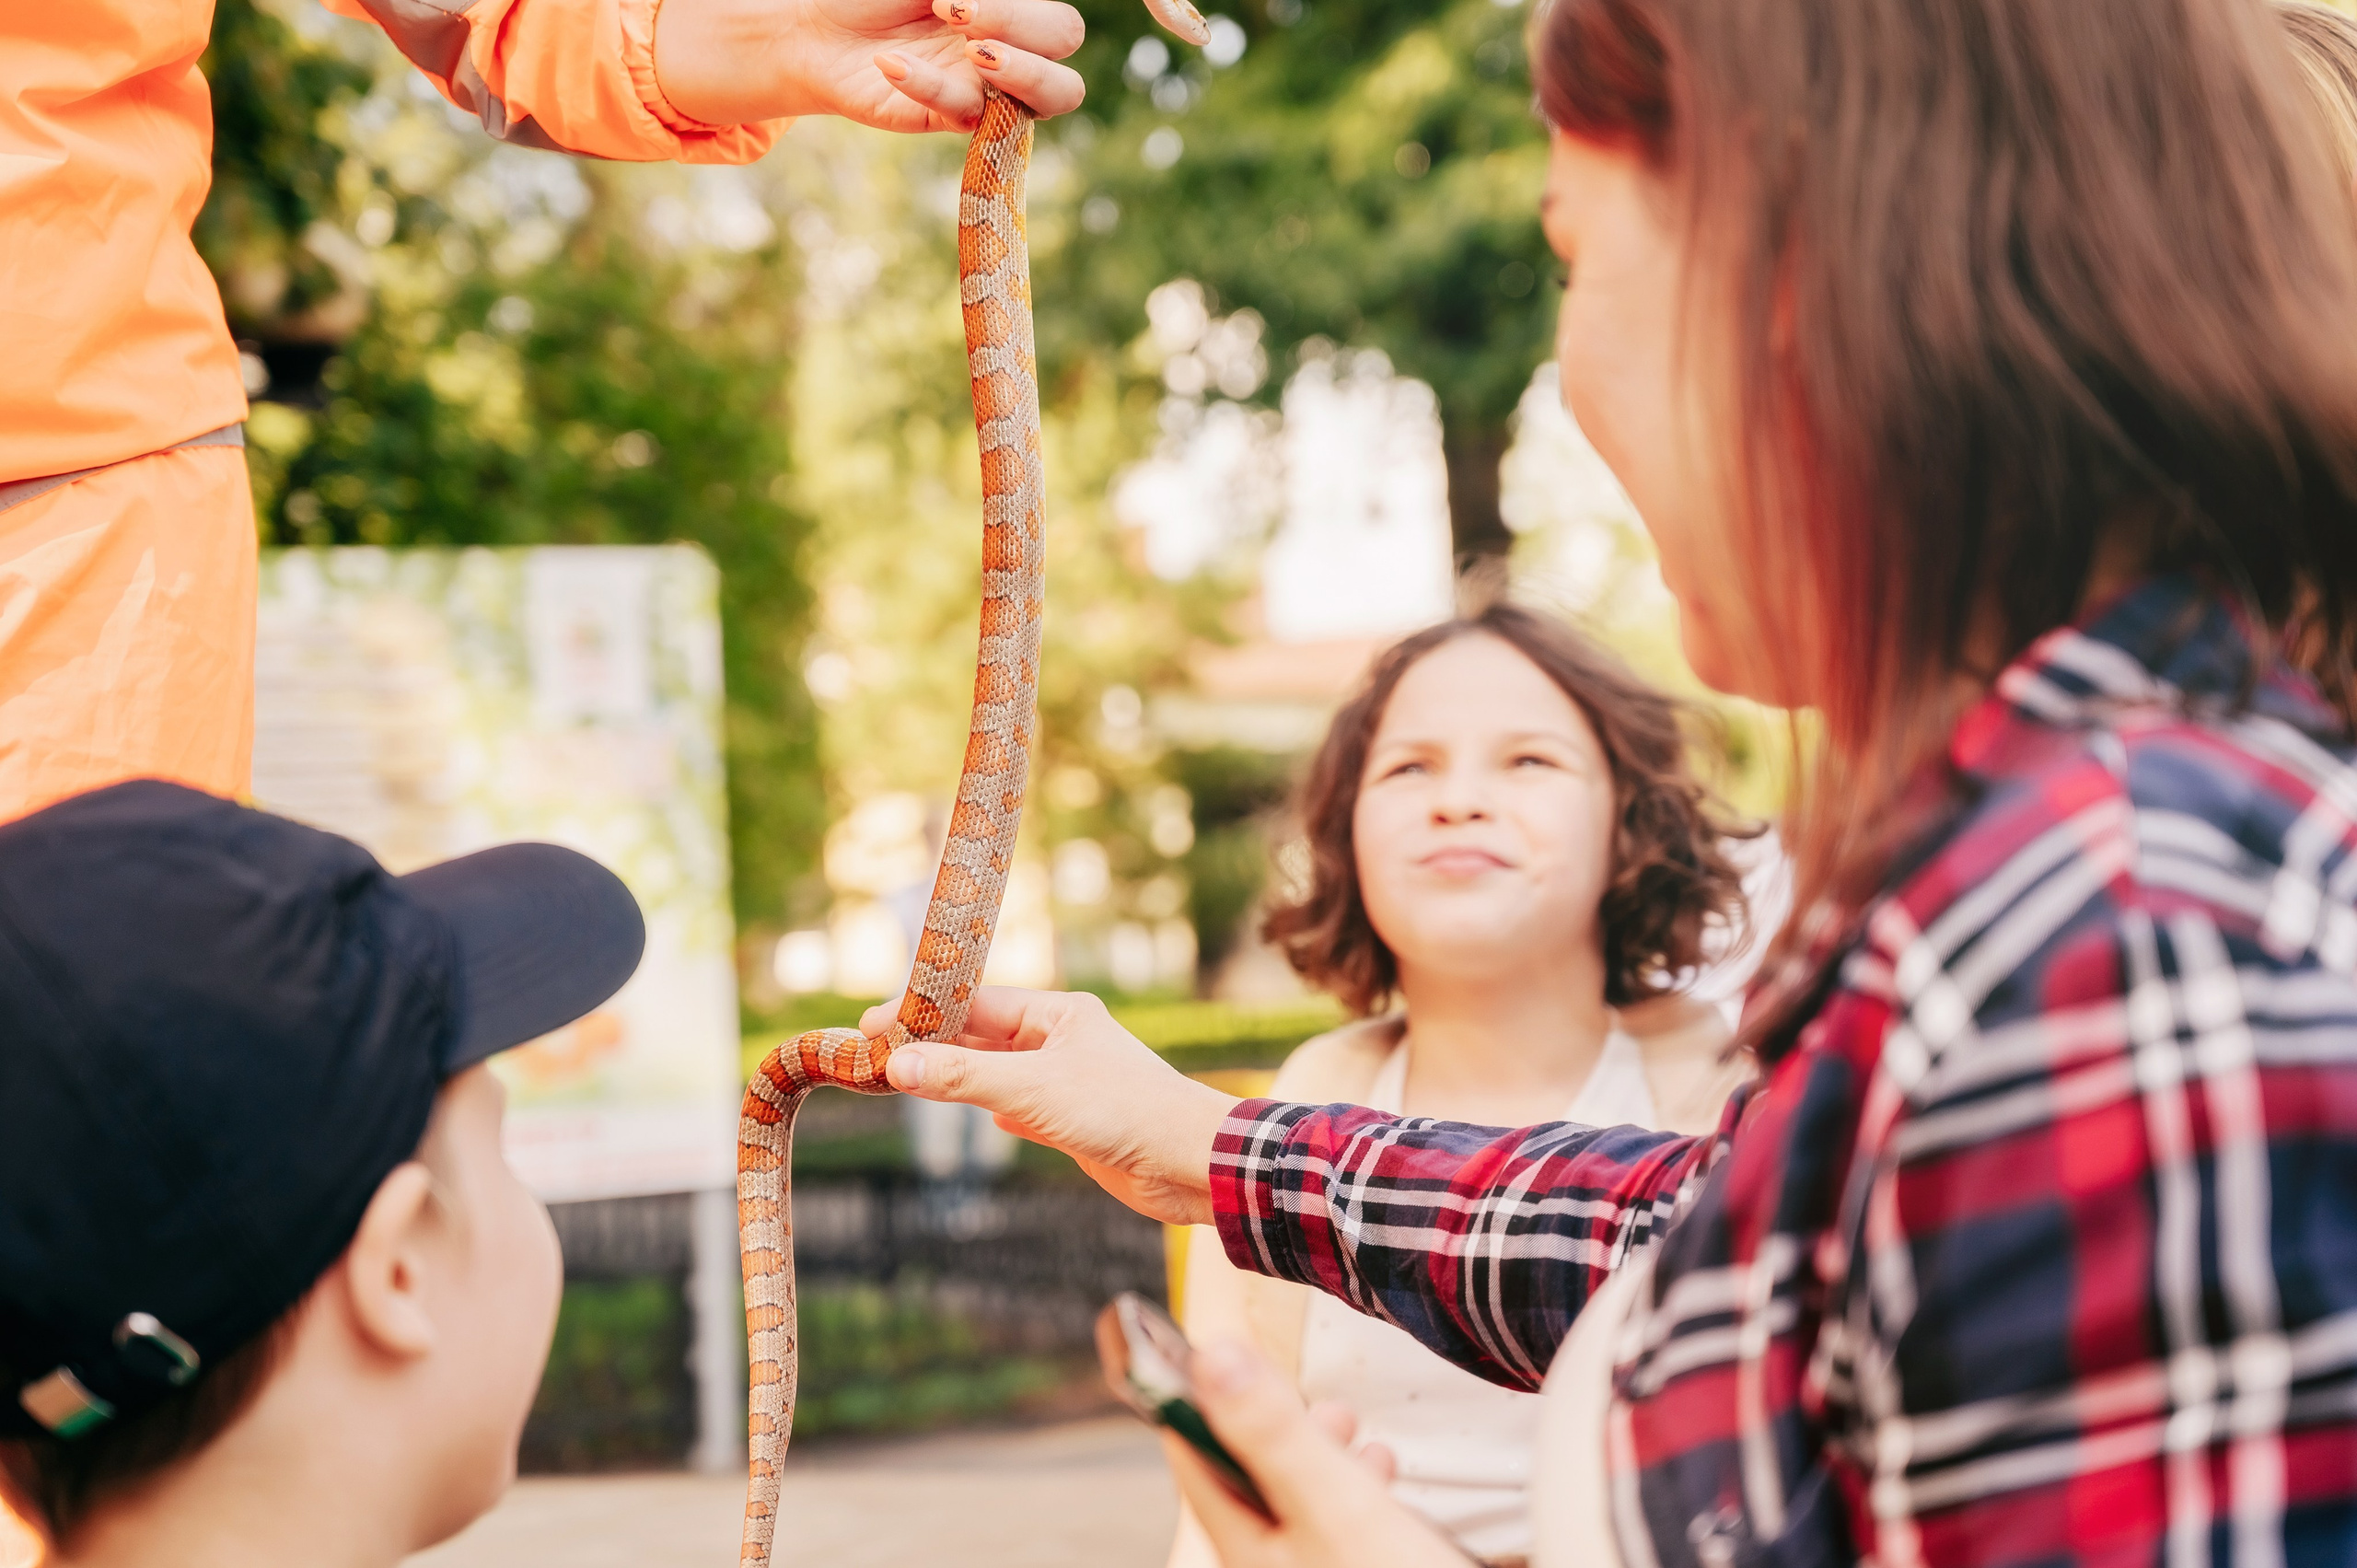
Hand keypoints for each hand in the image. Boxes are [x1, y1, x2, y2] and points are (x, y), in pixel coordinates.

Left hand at [655, 0, 1086, 131]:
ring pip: (1044, 102)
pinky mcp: (947, 119)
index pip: (1061, 26)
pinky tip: (888, 61)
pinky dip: (926, 84)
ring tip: (974, 52)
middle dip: (1029, 33)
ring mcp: (986, 93)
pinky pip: (960, 111)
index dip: (1022, 9)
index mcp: (1014, 19)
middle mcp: (1011, 58)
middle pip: (1070, 62)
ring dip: (1017, 71)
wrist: (821, 29)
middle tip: (964, 19)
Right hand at [868, 987, 1236, 1223]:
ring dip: (958, 1077)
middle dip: (933, 1044)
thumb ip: (964, 1076)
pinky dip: (994, 1108)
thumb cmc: (1123, 1111)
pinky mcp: (1075, 1122)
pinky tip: (980, 1114)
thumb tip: (896, 1063)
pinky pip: (1021, 1107)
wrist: (1189, 1163)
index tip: (871, 1024)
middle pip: (983, 1036)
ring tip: (905, 1079)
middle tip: (875, 1054)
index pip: (975, 1003)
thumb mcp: (1032, 1090)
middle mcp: (1062, 1041)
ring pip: (999, 1073)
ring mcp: (1069, 1082)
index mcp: (1059, 1013)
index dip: (922, 1012)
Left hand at [1169, 1337, 1468, 1567]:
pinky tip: (1383, 1481)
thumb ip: (1273, 1435)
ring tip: (1348, 1425)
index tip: (1197, 1341)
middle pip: (1245, 1480)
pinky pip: (1334, 1531)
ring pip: (1294, 1506)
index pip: (1194, 1456)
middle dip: (1268, 1421)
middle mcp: (1268, 1566)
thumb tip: (1210, 1356)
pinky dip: (1351, 1492)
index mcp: (1245, 1546)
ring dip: (1315, 1454)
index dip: (1193, 1394)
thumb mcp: (1334, 1508)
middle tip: (1287, 1378)